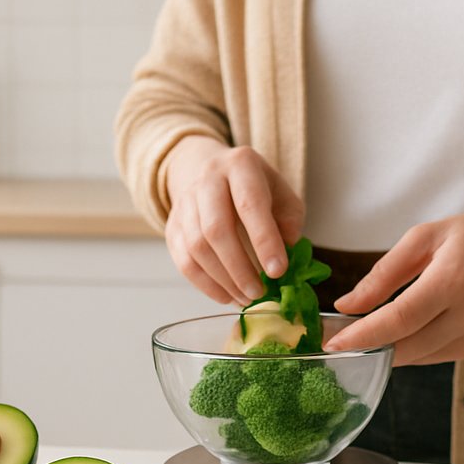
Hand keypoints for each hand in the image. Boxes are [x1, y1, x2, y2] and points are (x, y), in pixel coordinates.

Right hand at [163, 137, 303, 305]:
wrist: (210, 172)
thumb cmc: (254, 188)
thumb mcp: (282, 193)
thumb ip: (290, 221)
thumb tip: (287, 252)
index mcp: (240, 165)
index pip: (249, 204)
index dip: (264, 240)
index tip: (278, 271)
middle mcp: (207, 180)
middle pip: (216, 229)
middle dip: (239, 267)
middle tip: (259, 293)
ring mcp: (185, 204)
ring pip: (197, 248)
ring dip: (224, 280)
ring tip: (247, 298)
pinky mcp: (173, 227)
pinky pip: (184, 261)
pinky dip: (206, 285)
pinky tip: (226, 296)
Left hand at [323, 199, 463, 364]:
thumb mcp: (424, 237)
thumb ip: (383, 274)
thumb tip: (346, 307)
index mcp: (455, 279)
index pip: (401, 318)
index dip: (363, 334)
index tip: (331, 341)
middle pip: (406, 346)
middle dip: (365, 346)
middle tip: (332, 338)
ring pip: (414, 356)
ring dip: (382, 348)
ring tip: (357, 331)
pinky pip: (427, 355)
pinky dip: (405, 346)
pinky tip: (396, 330)